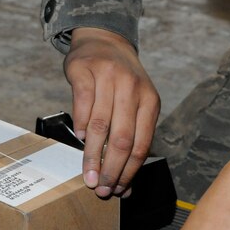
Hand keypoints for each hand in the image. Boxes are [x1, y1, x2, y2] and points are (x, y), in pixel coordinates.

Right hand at [64, 27, 160, 197]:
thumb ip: (132, 137)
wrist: (104, 40)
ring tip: (87, 175)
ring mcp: (109, 77)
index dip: (130, 171)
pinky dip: (81, 126)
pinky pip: (83, 104)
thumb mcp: (136, 103)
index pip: (141, 145)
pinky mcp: (85, 70)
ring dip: (93, 156)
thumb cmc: (121, 81)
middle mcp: (132, 88)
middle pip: (122, 139)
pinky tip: (80, 140)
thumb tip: (125, 184)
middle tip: (101, 189)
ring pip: (100, 126)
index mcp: (150, 101)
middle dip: (111, 170)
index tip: (118, 190)